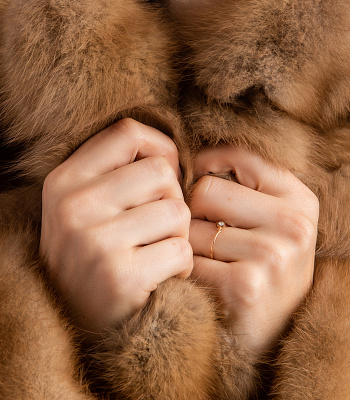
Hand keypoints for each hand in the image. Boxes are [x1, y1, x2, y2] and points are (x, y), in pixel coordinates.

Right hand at [40, 119, 191, 336]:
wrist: (71, 318)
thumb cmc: (88, 253)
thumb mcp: (83, 204)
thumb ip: (116, 171)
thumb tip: (172, 154)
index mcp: (65, 180)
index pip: (127, 132)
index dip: (159, 146)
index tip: (164, 172)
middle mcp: (75, 206)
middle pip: (161, 172)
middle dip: (172, 198)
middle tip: (158, 225)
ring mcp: (97, 241)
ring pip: (177, 211)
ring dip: (178, 234)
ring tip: (156, 251)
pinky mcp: (122, 277)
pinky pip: (181, 251)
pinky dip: (181, 265)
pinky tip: (160, 275)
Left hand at [189, 147, 317, 354]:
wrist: (272, 335)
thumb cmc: (264, 270)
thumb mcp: (271, 223)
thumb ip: (244, 186)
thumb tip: (188, 158)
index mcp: (300, 200)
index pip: (241, 155)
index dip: (208, 163)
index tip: (198, 177)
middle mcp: (293, 225)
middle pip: (205, 189)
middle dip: (194, 213)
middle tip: (207, 235)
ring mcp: (272, 255)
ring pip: (191, 226)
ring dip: (189, 245)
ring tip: (210, 263)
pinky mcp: (246, 285)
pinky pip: (188, 259)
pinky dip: (186, 271)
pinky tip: (204, 284)